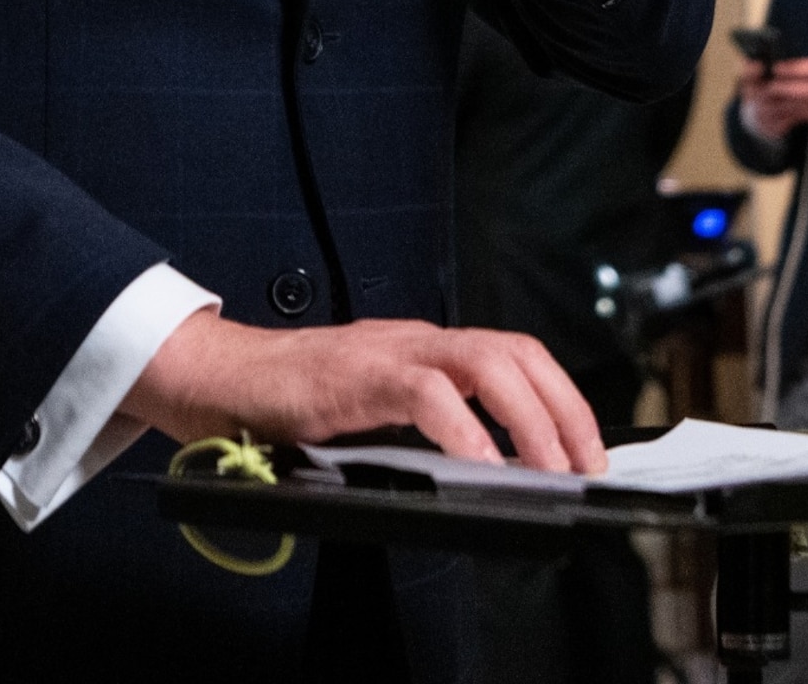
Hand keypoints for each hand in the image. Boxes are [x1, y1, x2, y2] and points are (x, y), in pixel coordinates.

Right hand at [124, 310, 603, 473]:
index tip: (586, 448)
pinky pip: (425, 392)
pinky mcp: (356, 374)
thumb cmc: (292, 402)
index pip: (517, 355)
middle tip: (583, 464)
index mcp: (427, 349)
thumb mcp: (375, 410)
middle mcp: (418, 340)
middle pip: (516, 353)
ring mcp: (389, 351)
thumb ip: (423, 424)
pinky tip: (480, 467)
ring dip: (528, 418)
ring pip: (485, 362)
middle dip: (562, 408)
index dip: (561, 398)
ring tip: (547, 467)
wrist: (220, 379)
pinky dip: (463, 429)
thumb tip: (489, 467)